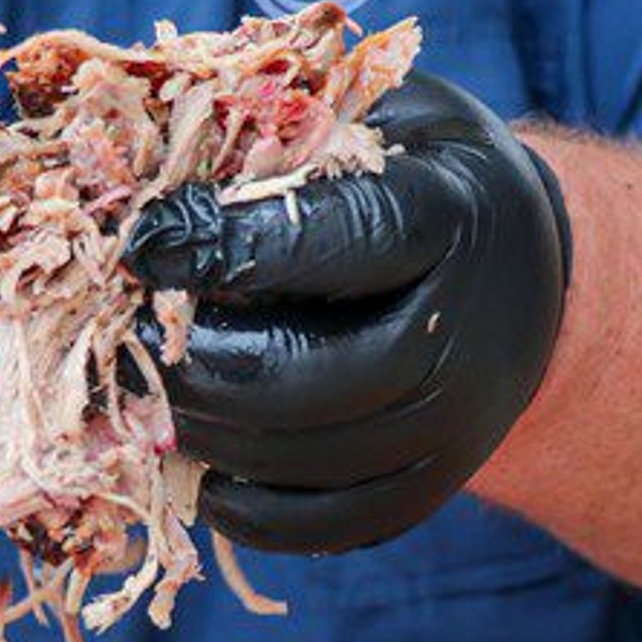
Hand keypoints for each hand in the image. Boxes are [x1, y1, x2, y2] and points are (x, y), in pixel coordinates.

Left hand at [123, 74, 568, 553]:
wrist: (514, 268)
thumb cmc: (409, 172)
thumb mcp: (371, 115)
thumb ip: (281, 129)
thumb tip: (146, 166)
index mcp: (451, 219)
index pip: (332, 242)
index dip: (223, 249)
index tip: (142, 245)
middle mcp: (467, 337)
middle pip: (308, 380)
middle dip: (195, 367)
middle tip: (126, 342)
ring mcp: (457, 429)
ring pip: (304, 462)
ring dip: (202, 434)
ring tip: (142, 397)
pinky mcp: (430, 490)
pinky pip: (323, 527)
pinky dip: (243, 509)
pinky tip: (198, 464)